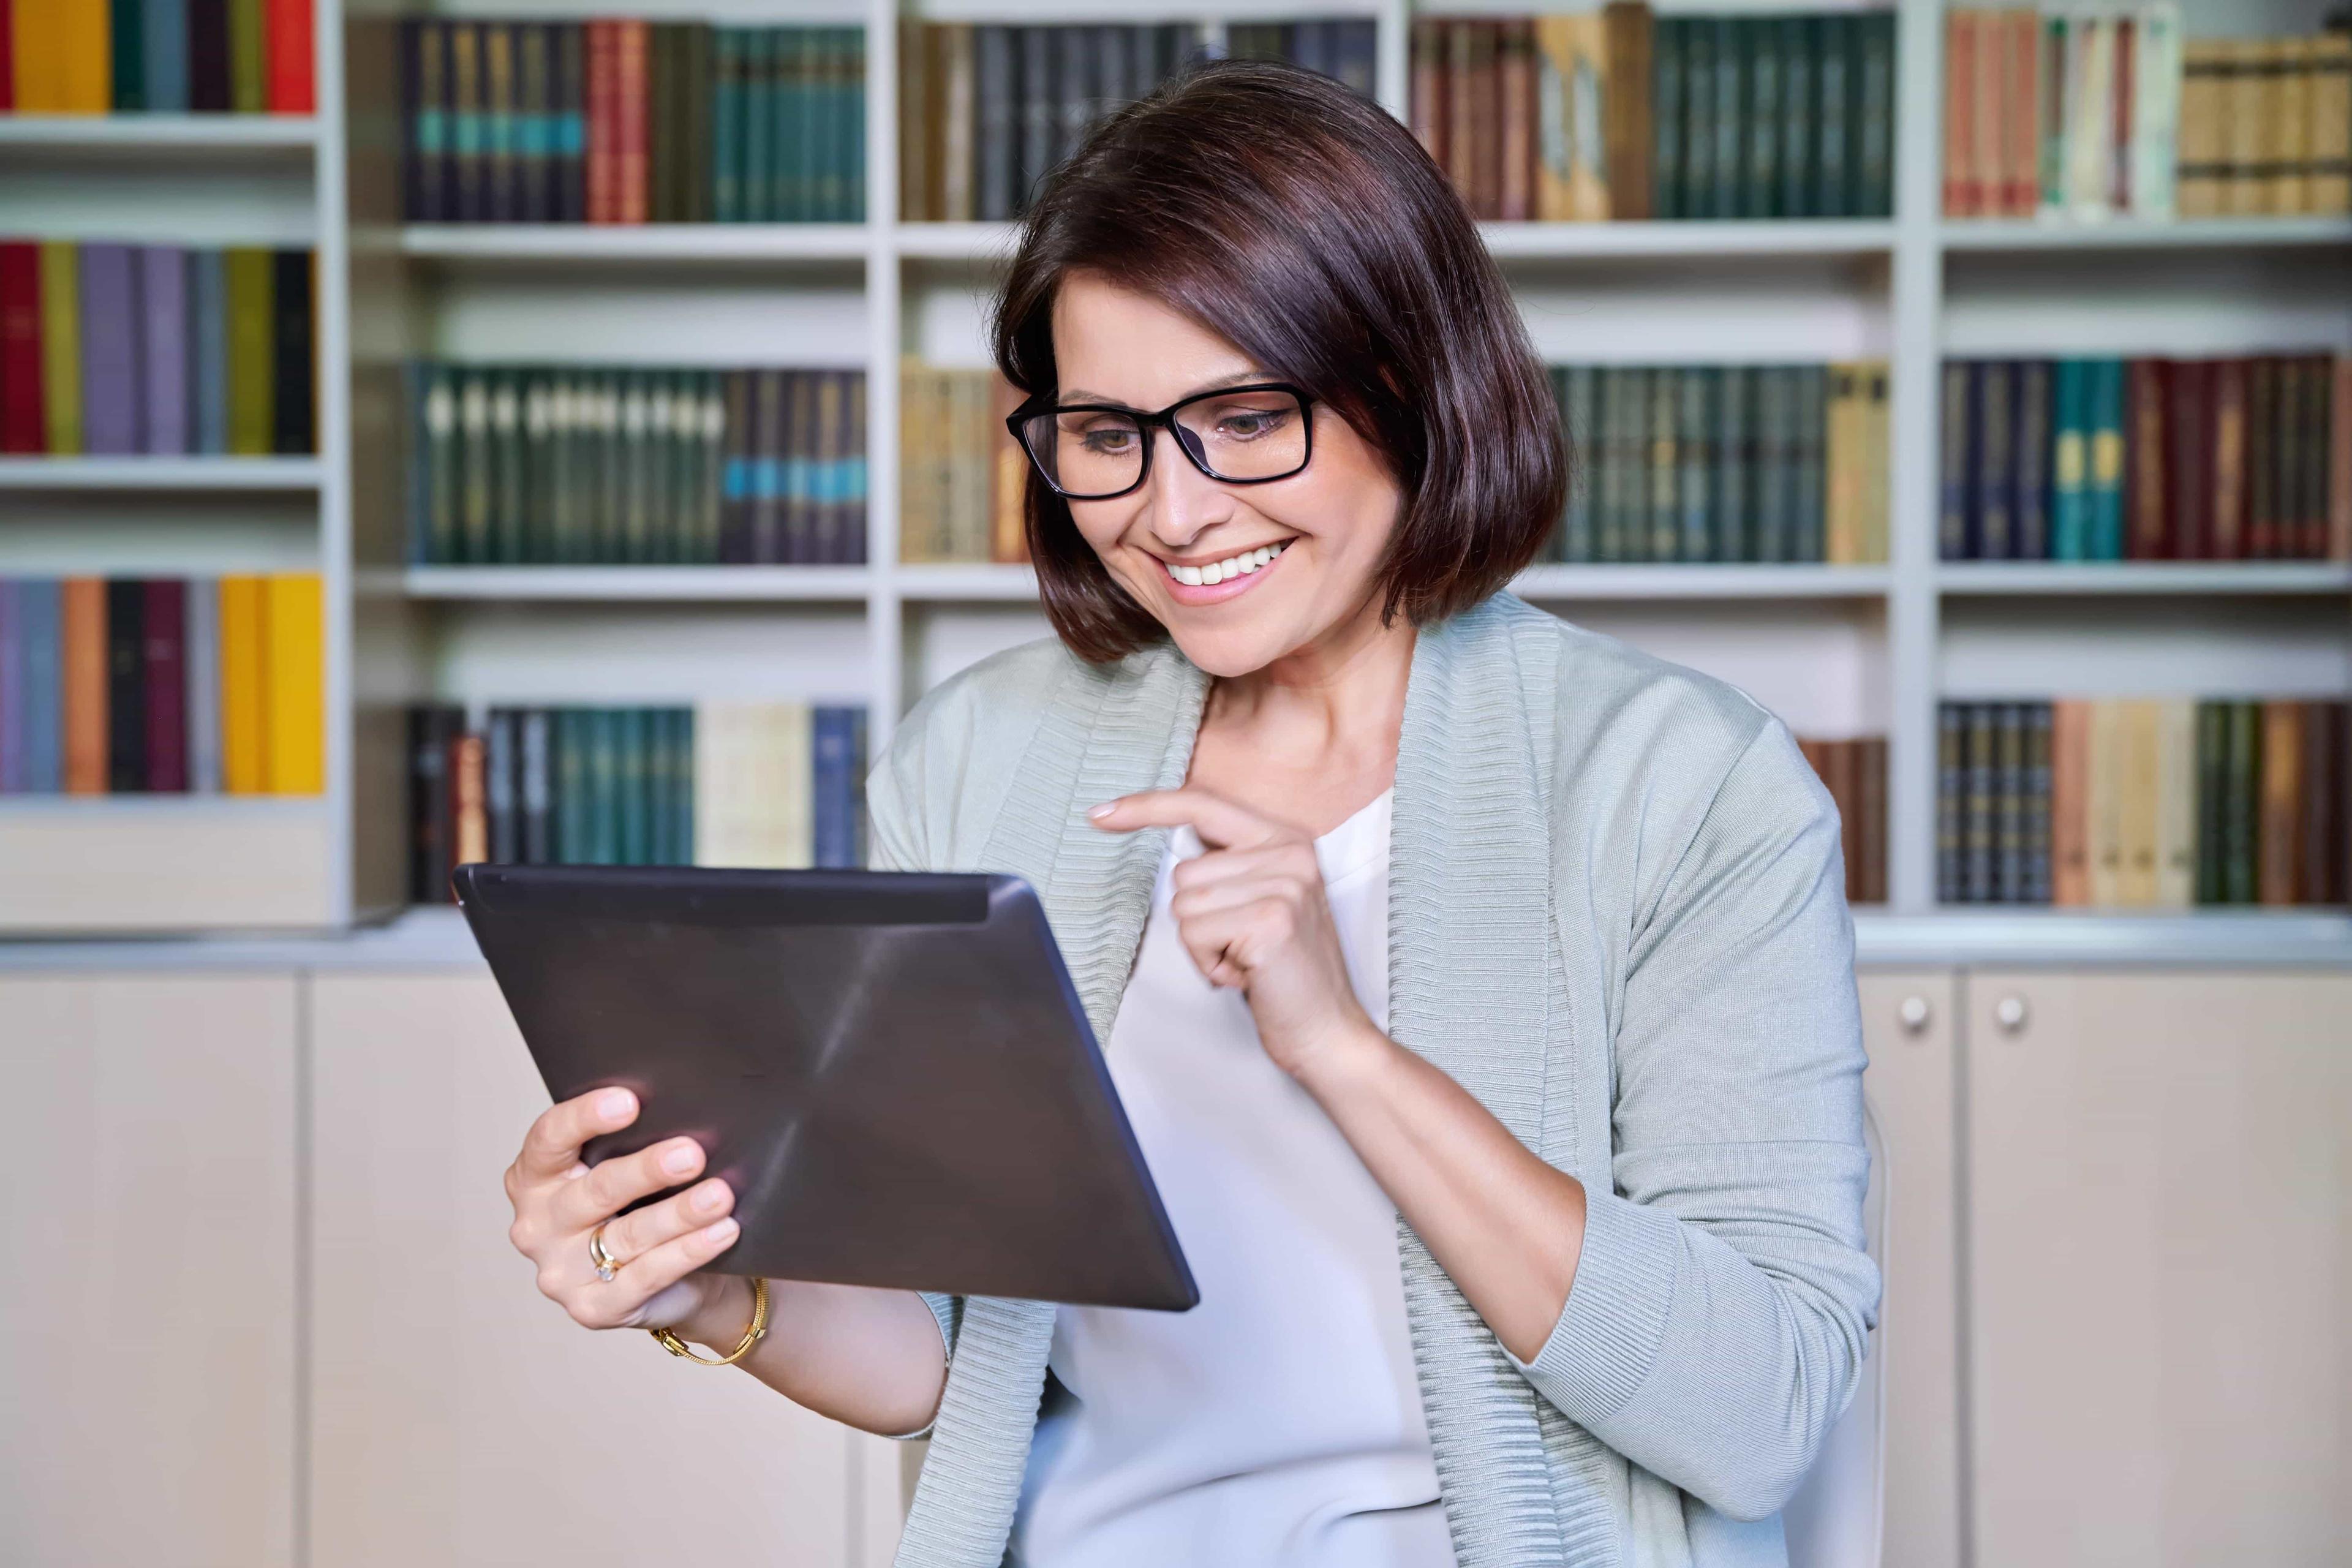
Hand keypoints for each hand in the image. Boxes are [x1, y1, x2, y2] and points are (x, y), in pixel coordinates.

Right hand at [503, 1086, 743, 1338]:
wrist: (673, 1280)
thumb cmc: (644, 1205)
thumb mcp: (629, 1169)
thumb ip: (634, 1142)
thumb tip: (684, 1110)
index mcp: (535, 1177)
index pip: (549, 1139)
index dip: (585, 1117)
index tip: (629, 1101)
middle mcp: (537, 1225)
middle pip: (595, 1190)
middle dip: (647, 1170)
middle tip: (692, 1154)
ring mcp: (560, 1272)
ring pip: (627, 1235)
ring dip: (679, 1213)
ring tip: (719, 1195)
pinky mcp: (593, 1309)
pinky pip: (647, 1276)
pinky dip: (689, 1251)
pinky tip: (721, 1231)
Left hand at [1088, 786, 1379, 1079]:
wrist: (1326, 1030)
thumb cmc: (1284, 972)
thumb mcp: (1263, 901)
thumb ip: (1228, 866)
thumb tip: (1171, 840)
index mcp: (1287, 839)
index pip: (1203, 803)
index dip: (1147, 806)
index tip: (1101, 814)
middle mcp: (1290, 853)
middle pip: (1183, 873)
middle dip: (1198, 920)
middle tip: (1241, 945)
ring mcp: (1284, 885)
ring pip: (1184, 905)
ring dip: (1203, 945)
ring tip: (1246, 959)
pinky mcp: (1271, 920)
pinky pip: (1194, 934)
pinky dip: (1209, 964)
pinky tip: (1247, 973)